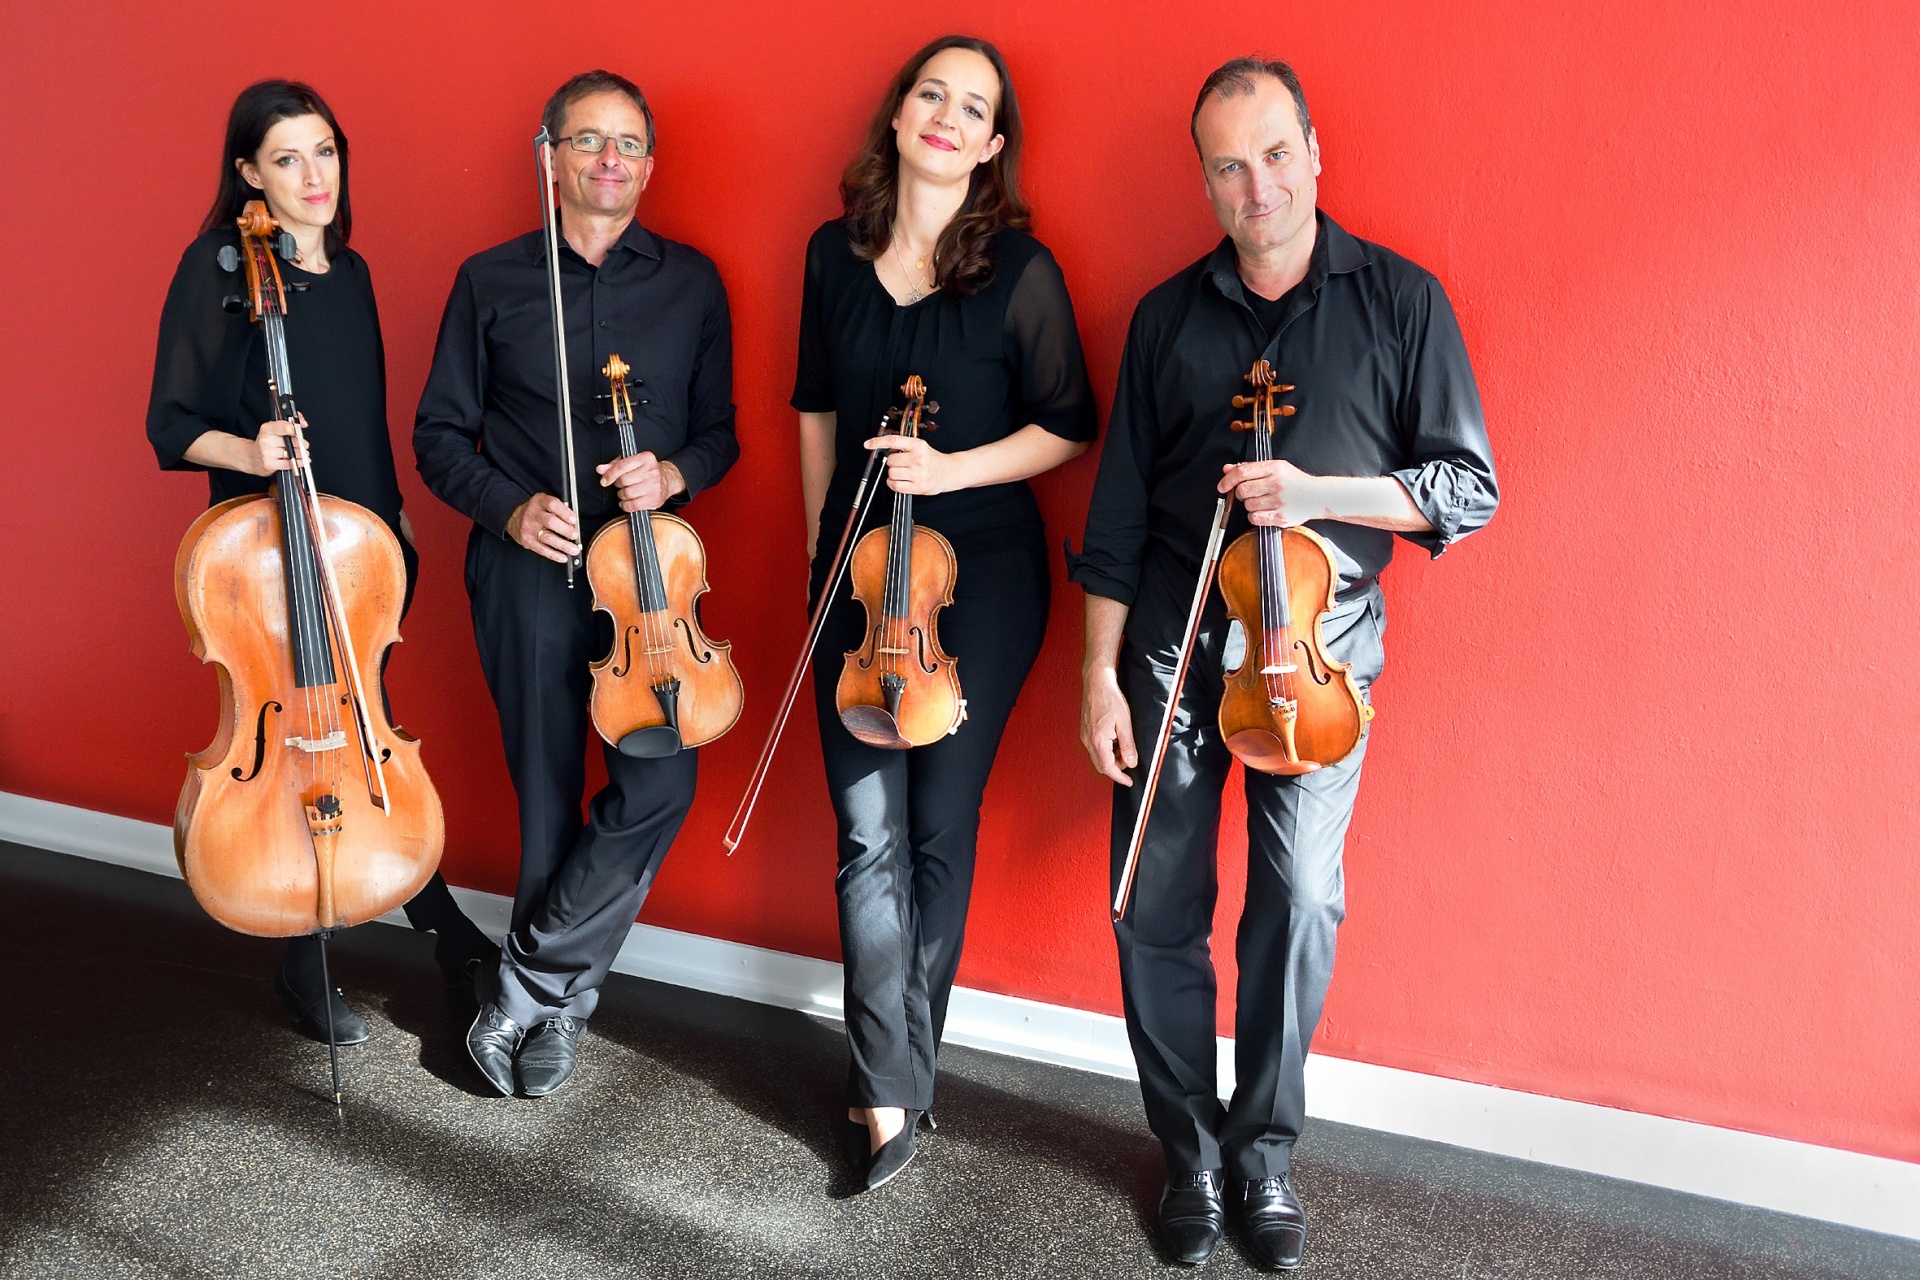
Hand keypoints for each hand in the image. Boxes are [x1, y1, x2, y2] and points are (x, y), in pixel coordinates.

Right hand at [246, 419, 306, 476]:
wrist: (252, 457)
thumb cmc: (267, 442)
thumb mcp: (274, 428)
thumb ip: (291, 422)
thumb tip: (304, 423)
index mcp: (267, 429)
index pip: (283, 427)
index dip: (294, 429)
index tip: (299, 432)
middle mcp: (265, 440)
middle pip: (290, 441)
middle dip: (300, 444)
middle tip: (303, 445)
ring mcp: (266, 453)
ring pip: (291, 453)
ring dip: (300, 454)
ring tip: (302, 453)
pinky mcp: (269, 464)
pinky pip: (288, 464)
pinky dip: (297, 463)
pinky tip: (299, 461)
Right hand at [507, 494, 581, 562]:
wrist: (515, 519)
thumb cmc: (536, 511)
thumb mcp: (545, 503)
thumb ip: (559, 509)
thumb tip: (574, 522)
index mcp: (539, 501)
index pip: (552, 504)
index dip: (564, 512)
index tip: (573, 519)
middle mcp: (532, 514)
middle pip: (550, 522)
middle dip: (565, 530)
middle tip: (575, 535)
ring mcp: (529, 528)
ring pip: (547, 537)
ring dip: (563, 545)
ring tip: (574, 550)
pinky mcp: (527, 541)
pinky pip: (542, 549)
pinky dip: (554, 555)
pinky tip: (563, 557)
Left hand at [597, 452, 683, 511]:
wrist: (667, 480)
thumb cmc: (646, 470)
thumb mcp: (631, 462)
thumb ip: (614, 465)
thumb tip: (600, 469)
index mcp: (646, 458)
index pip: (622, 466)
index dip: (610, 474)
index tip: (604, 480)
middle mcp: (652, 471)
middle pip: (624, 480)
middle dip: (618, 484)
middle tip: (622, 484)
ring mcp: (655, 486)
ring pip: (627, 493)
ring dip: (622, 495)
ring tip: (626, 492)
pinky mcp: (655, 499)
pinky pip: (633, 505)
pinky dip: (626, 505)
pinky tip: (628, 502)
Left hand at [866, 434, 958, 495]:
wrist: (950, 472)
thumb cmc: (932, 459)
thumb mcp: (921, 447)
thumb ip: (904, 447)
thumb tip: (884, 449)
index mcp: (918, 445)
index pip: (893, 441)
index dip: (878, 442)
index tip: (868, 444)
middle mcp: (918, 458)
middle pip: (890, 460)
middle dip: (893, 463)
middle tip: (903, 464)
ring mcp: (918, 473)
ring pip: (891, 473)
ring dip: (894, 474)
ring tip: (904, 473)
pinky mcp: (918, 487)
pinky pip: (895, 486)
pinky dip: (894, 484)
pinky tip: (901, 481)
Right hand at [1081, 665, 1137, 785]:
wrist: (1096, 683)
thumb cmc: (1110, 699)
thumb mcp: (1124, 723)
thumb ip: (1127, 745)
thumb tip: (1131, 762)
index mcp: (1098, 740)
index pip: (1108, 768)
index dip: (1119, 777)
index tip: (1129, 781)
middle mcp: (1088, 741)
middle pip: (1101, 765)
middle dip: (1116, 768)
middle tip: (1129, 761)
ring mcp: (1085, 736)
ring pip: (1098, 757)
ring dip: (1111, 758)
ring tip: (1124, 746)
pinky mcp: (1085, 731)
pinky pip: (1095, 748)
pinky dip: (1106, 750)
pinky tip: (1115, 740)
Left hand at [1219, 459, 1324, 526]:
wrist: (1318, 496)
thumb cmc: (1295, 482)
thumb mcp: (1276, 468)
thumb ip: (1251, 468)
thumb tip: (1227, 469)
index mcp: (1274, 468)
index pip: (1242, 472)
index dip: (1227, 480)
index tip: (1222, 486)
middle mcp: (1276, 483)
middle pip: (1242, 490)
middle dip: (1240, 494)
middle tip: (1249, 494)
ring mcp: (1279, 500)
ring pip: (1248, 505)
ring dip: (1250, 505)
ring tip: (1263, 502)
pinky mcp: (1280, 516)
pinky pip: (1255, 518)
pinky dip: (1255, 516)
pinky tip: (1264, 511)